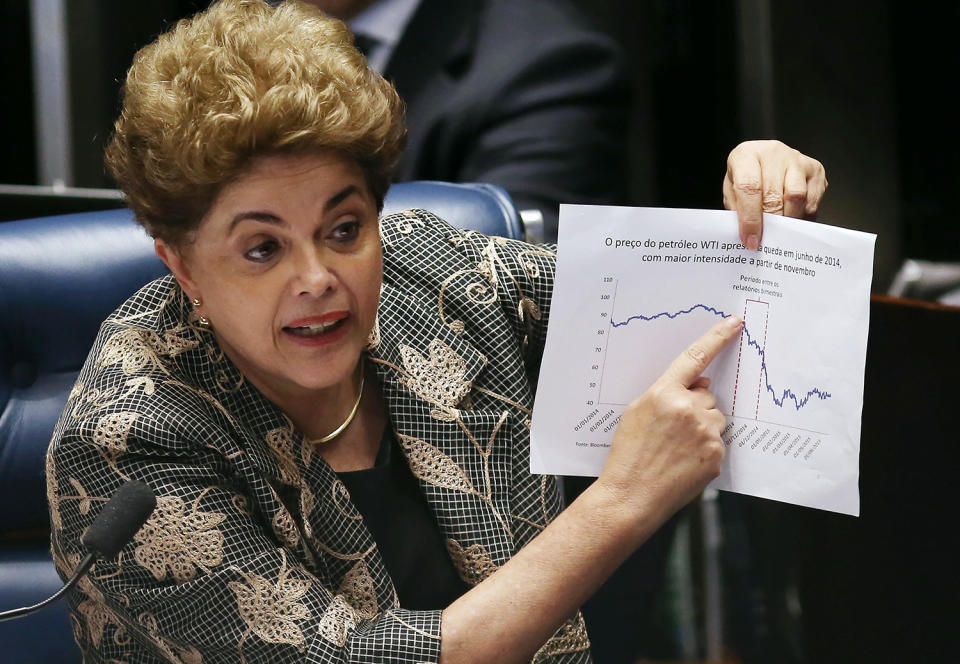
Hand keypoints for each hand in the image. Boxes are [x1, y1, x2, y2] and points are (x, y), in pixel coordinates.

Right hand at [597, 315, 742, 527]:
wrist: (631, 496)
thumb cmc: (628, 455)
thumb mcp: (636, 413)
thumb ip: (667, 393)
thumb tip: (701, 384)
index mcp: (664, 393)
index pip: (695, 357)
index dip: (717, 337)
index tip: (734, 322)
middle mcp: (688, 408)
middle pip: (707, 396)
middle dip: (696, 407)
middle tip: (672, 431)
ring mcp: (705, 432)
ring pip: (715, 419)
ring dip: (703, 428)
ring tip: (676, 450)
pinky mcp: (716, 454)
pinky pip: (718, 442)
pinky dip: (705, 449)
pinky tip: (684, 461)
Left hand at [722, 140, 827, 249]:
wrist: (764, 158)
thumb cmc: (747, 176)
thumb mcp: (732, 190)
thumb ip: (738, 210)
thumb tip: (749, 237)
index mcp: (746, 155)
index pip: (749, 188)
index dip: (750, 219)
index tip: (751, 240)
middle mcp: (773, 153)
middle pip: (774, 195)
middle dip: (770, 224)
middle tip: (765, 241)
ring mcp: (797, 159)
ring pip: (797, 197)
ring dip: (787, 220)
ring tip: (778, 232)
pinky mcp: (815, 170)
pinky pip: (811, 201)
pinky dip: (802, 217)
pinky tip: (791, 220)